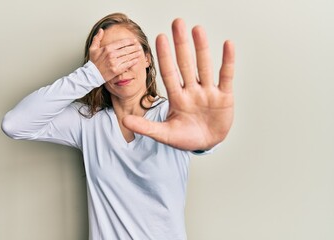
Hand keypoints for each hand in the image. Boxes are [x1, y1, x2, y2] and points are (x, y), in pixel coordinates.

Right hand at [89, 29, 141, 80]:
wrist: (92, 75)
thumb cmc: (93, 62)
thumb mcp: (93, 48)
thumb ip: (97, 38)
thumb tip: (101, 30)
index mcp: (107, 48)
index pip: (121, 43)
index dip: (129, 41)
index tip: (134, 40)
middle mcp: (112, 55)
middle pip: (126, 49)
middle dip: (134, 47)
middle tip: (139, 46)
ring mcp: (114, 62)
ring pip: (127, 57)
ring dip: (135, 54)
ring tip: (140, 52)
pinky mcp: (117, 70)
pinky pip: (127, 65)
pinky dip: (132, 62)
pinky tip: (137, 60)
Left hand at [123, 19, 234, 150]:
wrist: (206, 144)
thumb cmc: (185, 138)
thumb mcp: (164, 134)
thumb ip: (146, 127)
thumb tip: (124, 121)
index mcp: (177, 98)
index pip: (169, 73)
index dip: (165, 57)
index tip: (159, 38)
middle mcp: (191, 90)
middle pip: (185, 64)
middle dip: (181, 45)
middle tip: (177, 23)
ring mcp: (208, 92)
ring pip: (204, 66)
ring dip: (202, 48)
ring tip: (197, 29)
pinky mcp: (224, 96)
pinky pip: (226, 76)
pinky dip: (228, 61)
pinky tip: (227, 45)